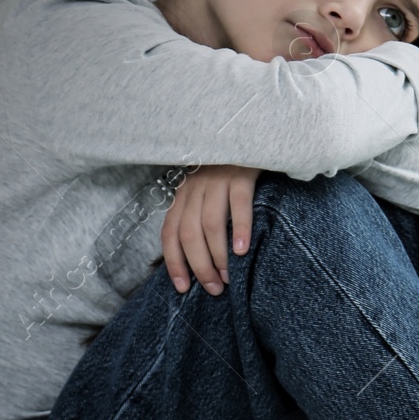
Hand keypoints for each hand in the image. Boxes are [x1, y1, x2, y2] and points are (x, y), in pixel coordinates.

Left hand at [160, 164, 261, 294]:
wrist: (248, 130)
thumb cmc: (228, 167)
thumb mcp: (205, 187)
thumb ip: (199, 213)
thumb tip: (199, 255)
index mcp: (183, 194)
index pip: (170, 233)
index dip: (173, 263)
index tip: (183, 288)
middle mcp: (195, 188)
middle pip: (189, 234)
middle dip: (199, 266)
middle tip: (214, 289)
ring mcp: (217, 180)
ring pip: (210, 225)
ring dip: (218, 256)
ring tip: (229, 277)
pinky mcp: (241, 174)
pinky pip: (238, 205)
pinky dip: (240, 229)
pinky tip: (243, 251)